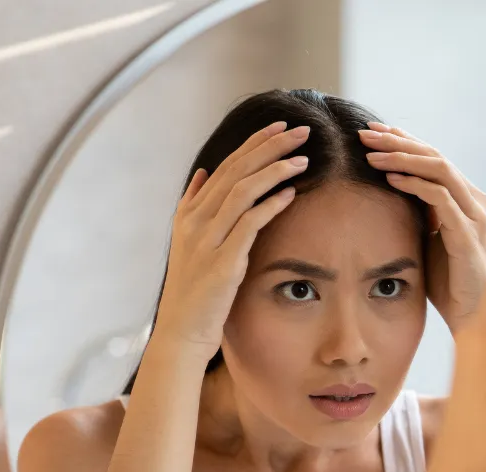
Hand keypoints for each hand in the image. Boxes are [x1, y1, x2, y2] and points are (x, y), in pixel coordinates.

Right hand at [152, 122, 310, 359]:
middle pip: (237, 171)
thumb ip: (195, 206)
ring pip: (242, 191)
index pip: (227, 166)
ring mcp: (207, 240)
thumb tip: (203, 174)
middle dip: (270, 147)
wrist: (183, 329)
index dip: (254, 143)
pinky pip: (248, 224)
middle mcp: (195, 220)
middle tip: (300, 131)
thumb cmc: (195, 289)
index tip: (280, 127)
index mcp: (190, 212)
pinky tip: (290, 193)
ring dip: (274, 171)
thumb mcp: (189, 243)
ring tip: (302, 158)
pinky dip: (270, 205)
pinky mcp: (222, 261)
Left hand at [359, 123, 485, 333]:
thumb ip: (421, 212)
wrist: (471, 314)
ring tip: (372, 154)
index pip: (435, 158)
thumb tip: (389, 188)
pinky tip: (391, 179)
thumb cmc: (448, 279)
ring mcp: (475, 216)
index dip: (405, 141)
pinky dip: (415, 184)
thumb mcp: (430, 237)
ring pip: (440, 169)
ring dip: (403, 158)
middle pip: (436, 156)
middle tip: (366, 133)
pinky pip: (441, 199)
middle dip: (399, 142)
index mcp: (469, 198)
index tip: (374, 132)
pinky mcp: (468, 234)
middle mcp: (477, 200)